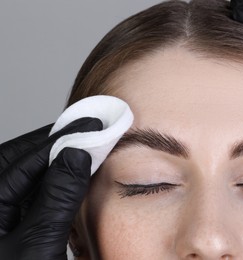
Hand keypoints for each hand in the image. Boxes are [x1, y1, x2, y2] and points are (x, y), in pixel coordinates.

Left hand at [0, 117, 101, 258]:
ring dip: (52, 162)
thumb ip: (58, 197)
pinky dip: (47, 183)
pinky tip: (66, 179)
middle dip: (55, 144)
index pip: (25, 158)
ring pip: (22, 175)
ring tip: (81, 149)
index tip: (91, 125)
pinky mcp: (4, 223)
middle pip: (19, 160)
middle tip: (88, 131)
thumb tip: (78, 156)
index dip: (61, 138)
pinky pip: (24, 193)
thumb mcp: (38, 244)